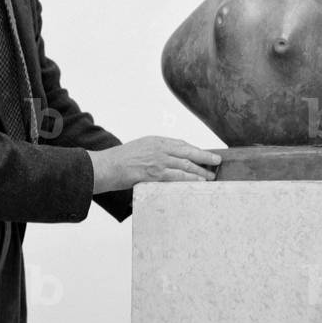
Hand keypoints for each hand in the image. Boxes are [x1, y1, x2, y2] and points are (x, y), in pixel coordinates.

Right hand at [87, 136, 221, 192]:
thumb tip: (170, 160)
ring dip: (200, 171)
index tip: (205, 154)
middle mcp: (159, 148)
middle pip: (188, 152)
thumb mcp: (140, 148)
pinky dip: (190, 179)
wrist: (104, 166)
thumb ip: (155, 152)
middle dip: (204, 157)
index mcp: (156, 140)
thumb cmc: (119, 160)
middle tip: (217, 162)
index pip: (181, 144)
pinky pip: (176, 177)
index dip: (195, 150)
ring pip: (185, 165)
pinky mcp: (154, 174)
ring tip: (211, 176)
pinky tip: (199, 182)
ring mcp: (157, 161)